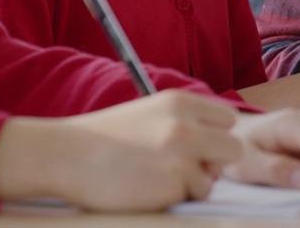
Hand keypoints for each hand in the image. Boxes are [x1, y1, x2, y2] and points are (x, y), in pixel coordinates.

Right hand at [0, 90, 241, 210]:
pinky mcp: (174, 183)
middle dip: (215, 162)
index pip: (228, 119)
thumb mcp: (149, 113)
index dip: (216, 137)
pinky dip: (175, 198)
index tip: (199, 148)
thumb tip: (213, 146)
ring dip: (194, 184)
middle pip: (233, 148)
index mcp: (180, 102)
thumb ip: (184, 121)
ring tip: (158, 180)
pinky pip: (192, 197)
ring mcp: (182, 154)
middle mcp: (187, 124)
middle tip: (186, 169)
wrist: (66, 155)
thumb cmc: (103, 139)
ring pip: (214, 178)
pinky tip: (148, 190)